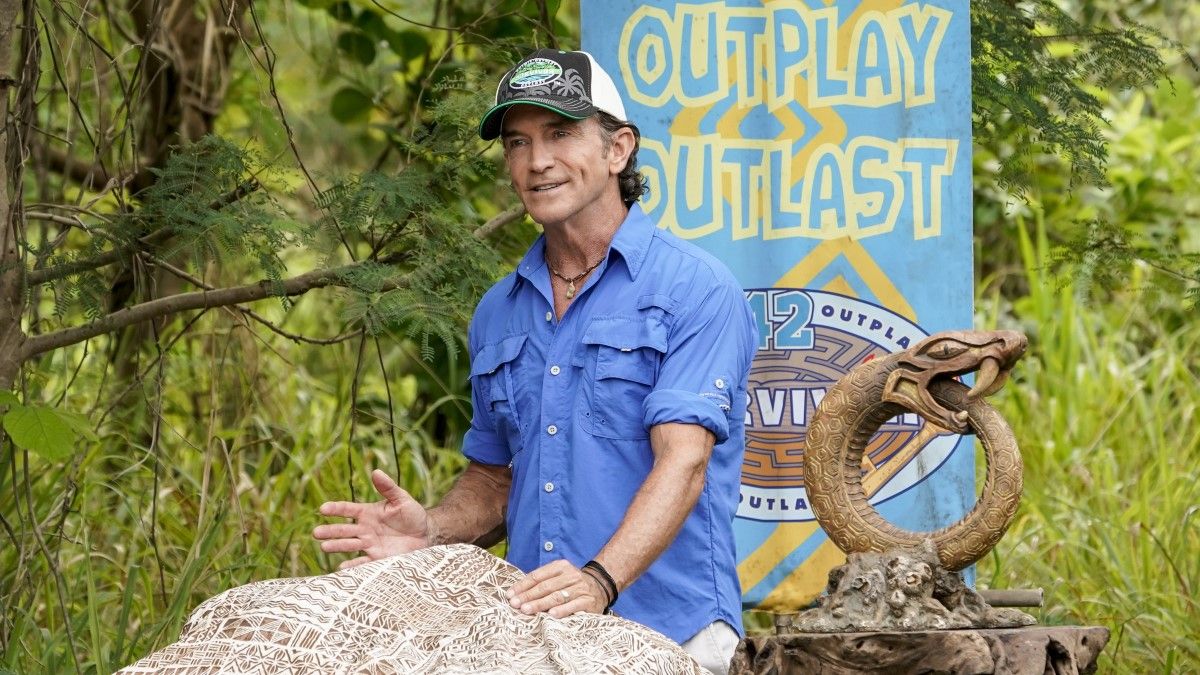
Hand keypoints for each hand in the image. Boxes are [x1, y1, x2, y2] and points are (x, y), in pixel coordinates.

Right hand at [312, 469, 430, 569]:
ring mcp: (370, 544)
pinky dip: (352, 565)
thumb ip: (388, 487)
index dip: (336, 509)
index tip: (323, 509)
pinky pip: (362, 562)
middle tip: (316, 532)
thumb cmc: (412, 514)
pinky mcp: (377, 558)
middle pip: (344, 529)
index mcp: (368, 513)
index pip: (348, 509)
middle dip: (330, 531)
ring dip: (336, 546)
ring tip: (324, 547)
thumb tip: (376, 472)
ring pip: (349, 545)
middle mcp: (365, 529)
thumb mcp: (401, 499)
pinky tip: (341, 567)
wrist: (425, 534)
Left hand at [506, 559, 607, 617]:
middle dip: (528, 596)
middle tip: (515, 604)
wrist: (601, 586)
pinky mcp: (588, 601)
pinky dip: (562, 610)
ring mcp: (580, 588)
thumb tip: (516, 593)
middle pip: (546, 586)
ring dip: (540, 604)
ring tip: (526, 610)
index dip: (523, 585)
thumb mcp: (558, 577)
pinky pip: (573, 606)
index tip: (510, 595)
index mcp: (561, 566)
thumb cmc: (571, 585)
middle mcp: (571, 575)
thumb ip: (541, 582)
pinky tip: (551, 615)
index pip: (538, 576)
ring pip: (557, 596)